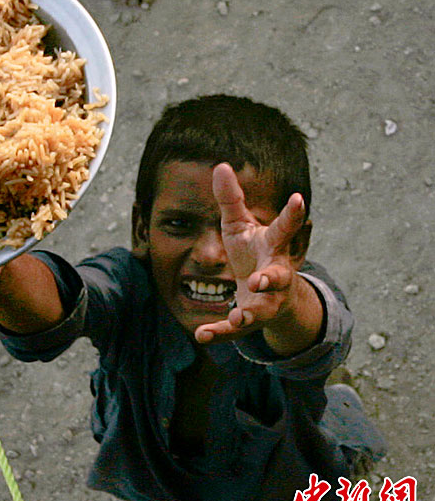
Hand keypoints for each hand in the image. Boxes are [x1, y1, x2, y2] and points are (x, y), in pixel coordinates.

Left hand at [194, 163, 309, 345]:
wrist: (267, 294)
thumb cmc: (253, 252)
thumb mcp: (238, 224)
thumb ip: (230, 199)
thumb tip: (221, 165)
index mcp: (272, 247)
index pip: (284, 229)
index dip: (293, 214)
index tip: (299, 198)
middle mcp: (274, 275)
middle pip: (278, 278)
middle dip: (271, 279)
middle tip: (261, 281)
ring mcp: (265, 301)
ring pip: (261, 310)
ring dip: (249, 314)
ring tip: (238, 318)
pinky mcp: (248, 319)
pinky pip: (234, 330)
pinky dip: (219, 332)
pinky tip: (201, 335)